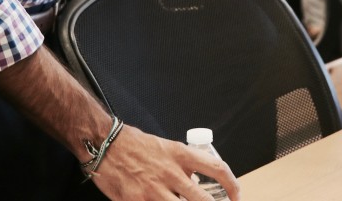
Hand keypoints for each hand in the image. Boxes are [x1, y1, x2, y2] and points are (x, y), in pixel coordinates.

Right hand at [89, 125, 240, 200]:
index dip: (233, 185)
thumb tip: (196, 185)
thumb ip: (182, 167)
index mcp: (180, 155)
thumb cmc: (134, 145)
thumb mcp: (165, 149)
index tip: (237, 196)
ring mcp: (156, 190)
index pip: (217, 169)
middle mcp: (172, 173)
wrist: (104, 144)